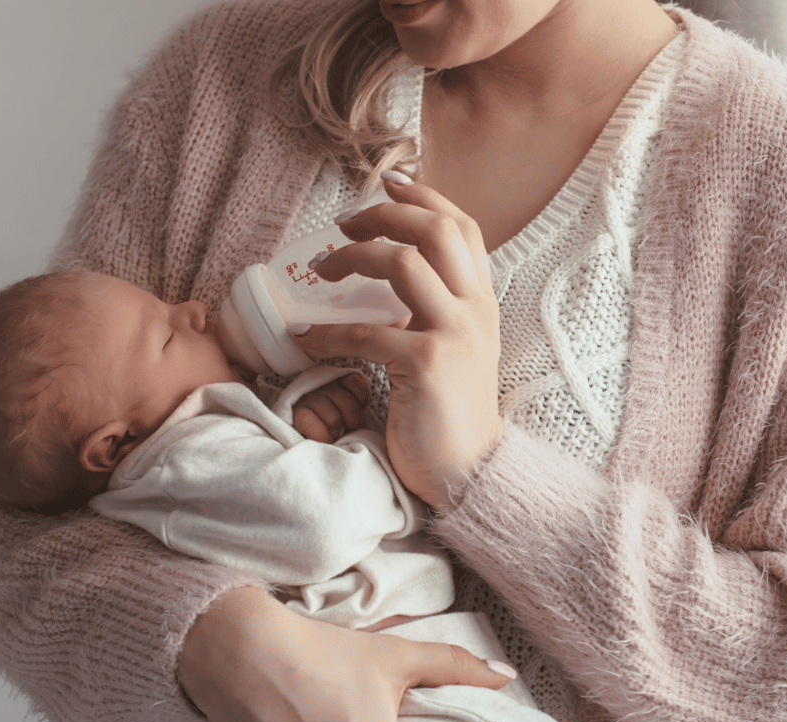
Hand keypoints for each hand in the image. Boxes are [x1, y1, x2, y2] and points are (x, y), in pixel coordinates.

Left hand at [296, 172, 501, 509]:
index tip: (387, 182)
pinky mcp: (429, 364)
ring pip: (404, 264)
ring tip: (321, 271)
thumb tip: (392, 279)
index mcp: (483, 303)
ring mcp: (456, 334)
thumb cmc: (450, 417)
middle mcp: (476, 310)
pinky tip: (303, 339)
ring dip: (353, 258)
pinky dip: (326, 332)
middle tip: (343, 225)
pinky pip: (366, 331)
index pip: (462, 228)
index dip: (424, 197)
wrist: (470, 473)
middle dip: (384, 216)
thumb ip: (436, 312)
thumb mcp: (455, 352)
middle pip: (435, 231)